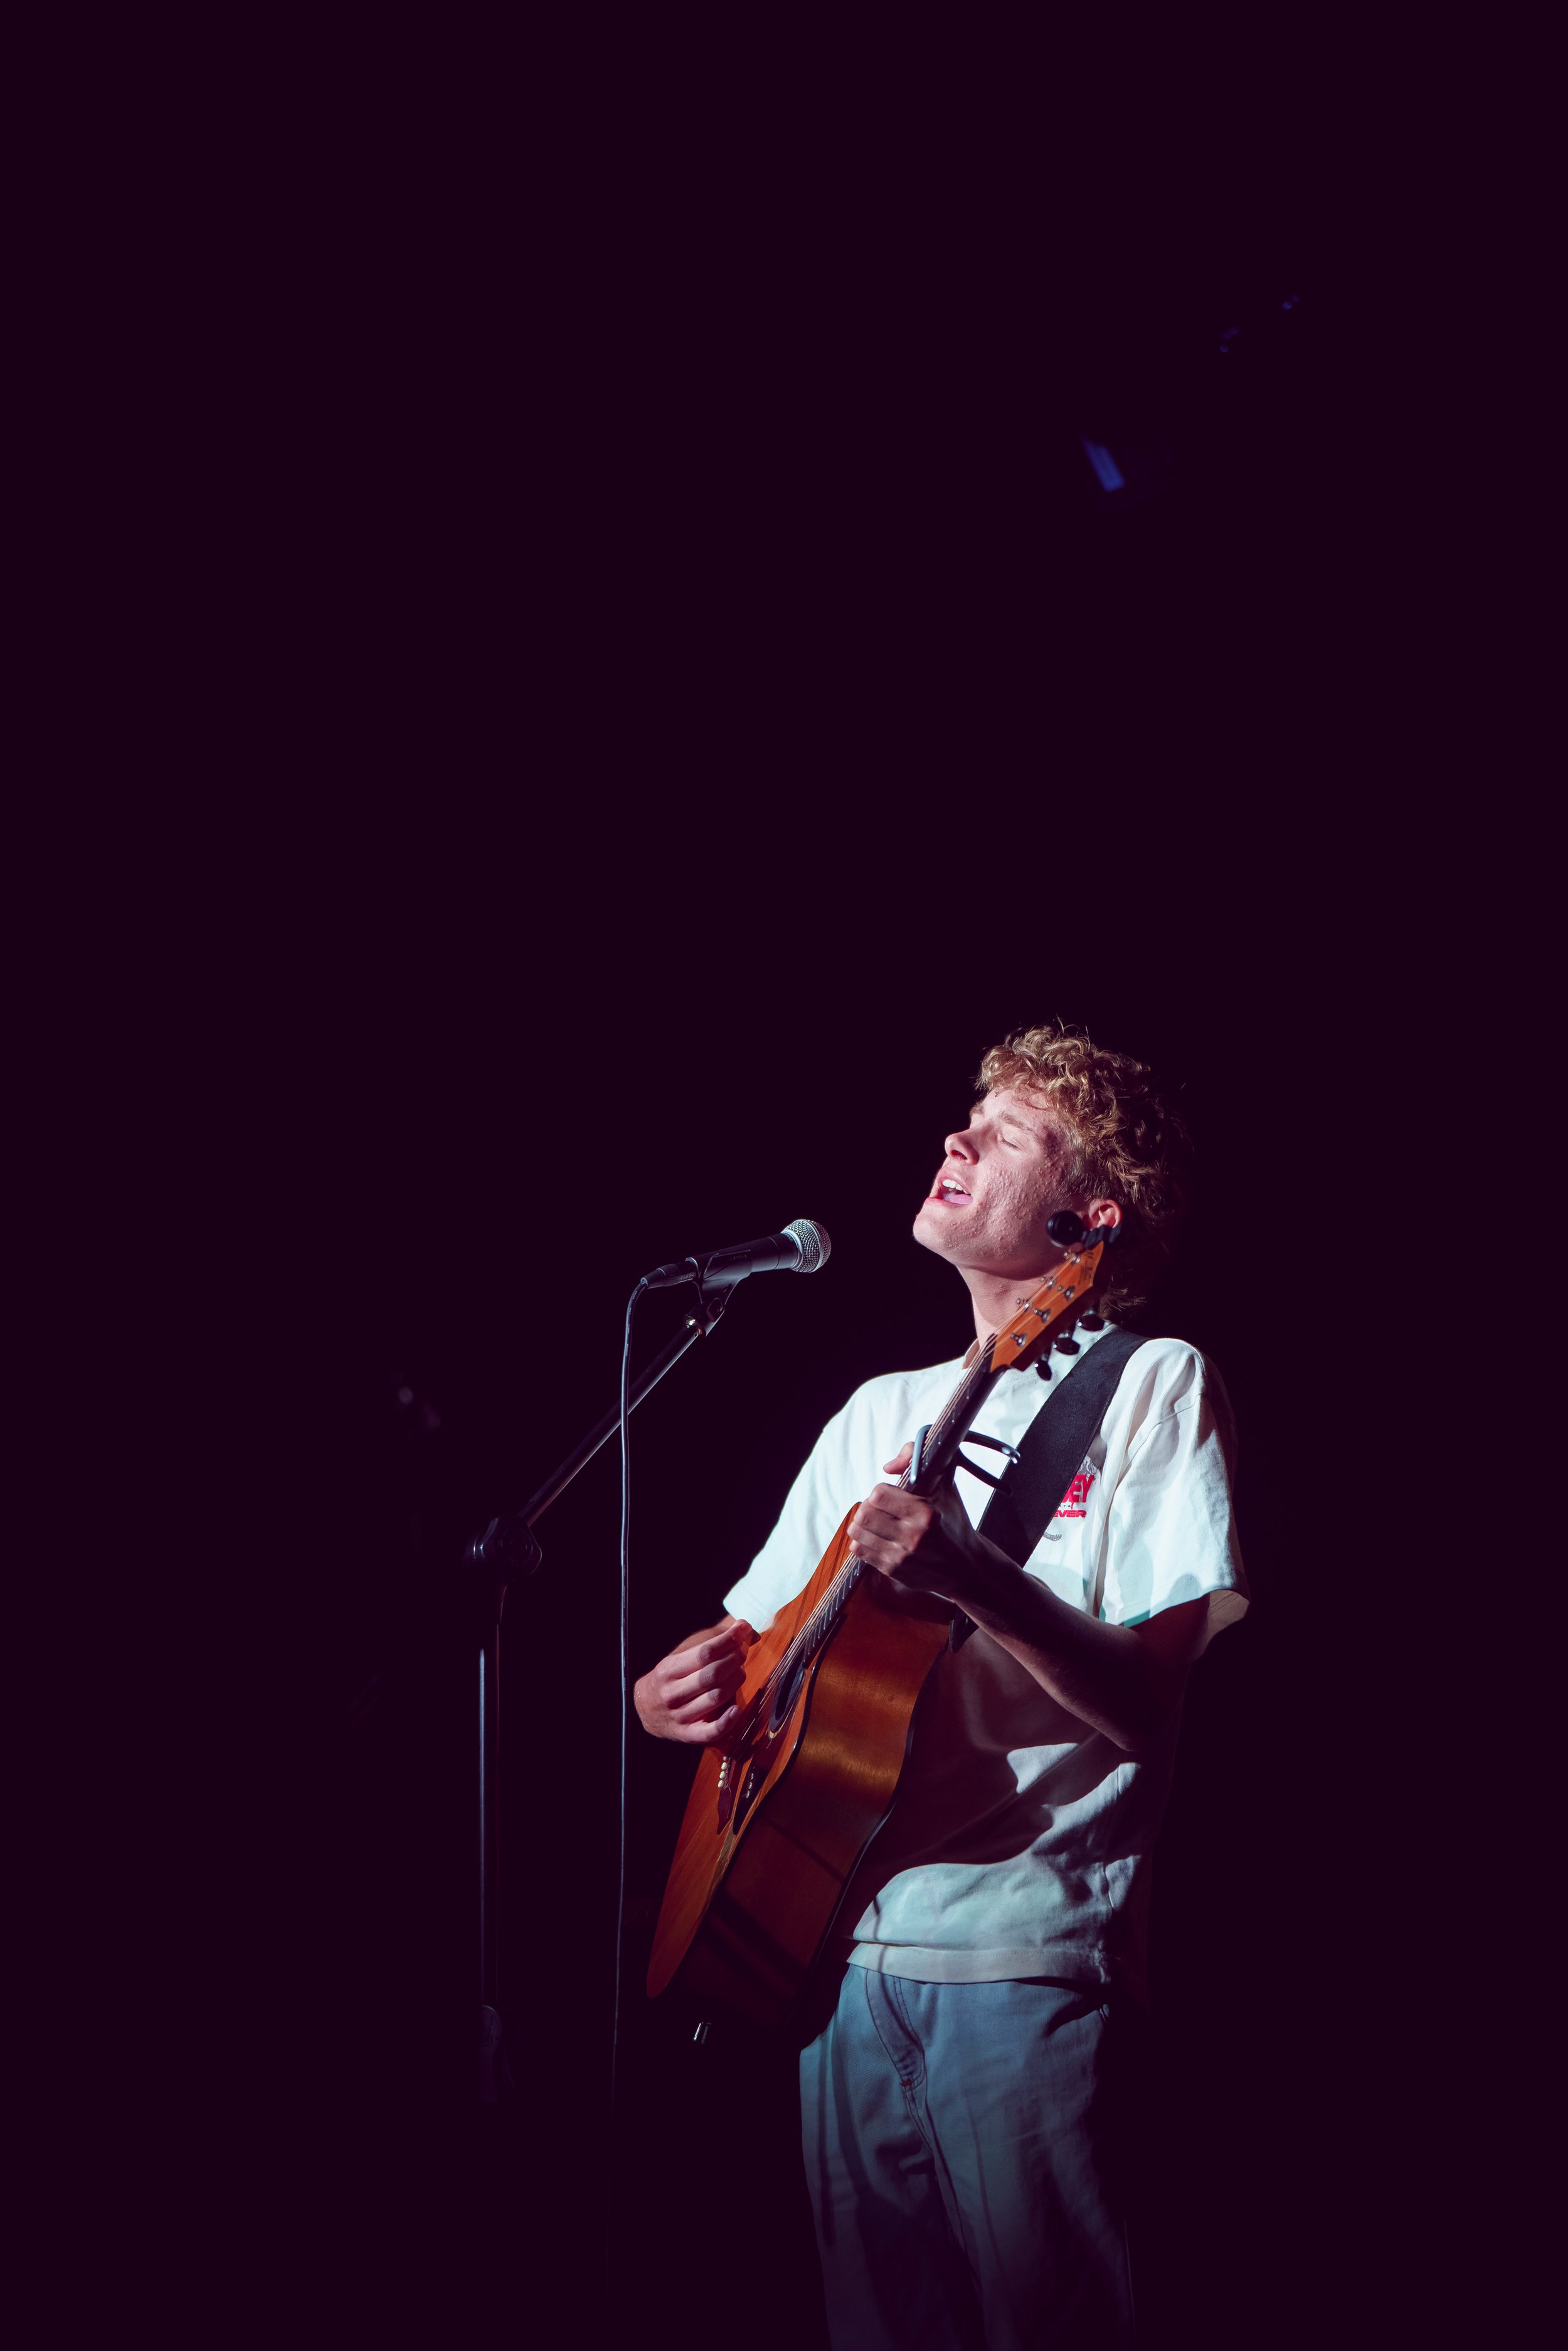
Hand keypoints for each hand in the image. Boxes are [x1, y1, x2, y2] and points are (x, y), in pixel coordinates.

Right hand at [634, 1616, 756, 1744]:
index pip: (704, 1653)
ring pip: (715, 1698)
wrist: (644, 1707)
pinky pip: (711, 1732)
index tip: (742, 1630)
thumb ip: (709, 1643)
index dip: (728, 1640)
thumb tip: (742, 1627)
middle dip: (734, 1659)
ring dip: (735, 1681)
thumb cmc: (669, 1678)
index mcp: (668, 1670)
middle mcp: (671, 1694)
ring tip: (741, 1670)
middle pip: (712, 1675)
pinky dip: (727, 1722)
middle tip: (743, 1651)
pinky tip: (737, 1709)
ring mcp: (679, 1716)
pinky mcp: (688, 1734)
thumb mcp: (679, 1657)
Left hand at [849, 1445, 994, 1599]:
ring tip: (875, 1521)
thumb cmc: (952, 1520)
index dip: (880, 1491)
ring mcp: (902, 1557)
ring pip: (858, 1532)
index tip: (889, 1494)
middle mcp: (913, 1537)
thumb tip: (888, 1467)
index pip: (879, 1494)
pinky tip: (876, 1536)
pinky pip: (860, 1551)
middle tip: (878, 1508)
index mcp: (927, 1513)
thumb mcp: (944, 1484)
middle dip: (868, 1506)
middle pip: (865, 1513)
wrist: (966, 1565)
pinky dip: (863, 1541)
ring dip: (862, 1523)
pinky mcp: (894, 1571)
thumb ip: (917, 1459)